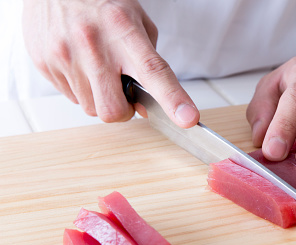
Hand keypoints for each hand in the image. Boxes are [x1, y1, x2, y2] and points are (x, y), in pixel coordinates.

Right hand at [22, 0, 198, 126]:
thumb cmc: (101, 4)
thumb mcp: (136, 21)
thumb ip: (149, 61)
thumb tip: (150, 102)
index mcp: (123, 30)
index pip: (153, 72)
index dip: (172, 99)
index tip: (187, 118)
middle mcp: (93, 44)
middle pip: (114, 109)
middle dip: (123, 110)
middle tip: (124, 92)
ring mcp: (65, 55)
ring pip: (91, 108)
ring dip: (101, 98)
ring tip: (98, 70)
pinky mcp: (44, 63)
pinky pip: (71, 97)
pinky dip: (81, 89)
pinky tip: (81, 65)